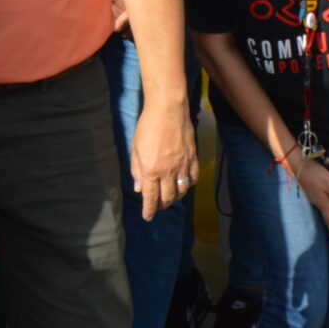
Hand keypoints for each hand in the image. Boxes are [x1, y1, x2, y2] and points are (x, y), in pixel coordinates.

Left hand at [131, 103, 198, 218]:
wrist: (168, 110)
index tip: (147, 217)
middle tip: (157, 207)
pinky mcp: (193, 158)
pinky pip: (193, 178)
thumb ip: (136, 170)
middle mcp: (168, 172)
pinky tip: (183, 185)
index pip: (150, 197)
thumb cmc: (147, 127)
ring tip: (170, 198)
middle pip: (167, 197)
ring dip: (175, 198)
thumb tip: (139, 188)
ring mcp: (182, 166)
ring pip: (181, 191)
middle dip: (162, 205)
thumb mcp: (135, 149)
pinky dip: (188, 186)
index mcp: (151, 170)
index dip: (149, 210)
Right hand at [292, 153, 328, 236]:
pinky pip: (320, 201)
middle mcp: (317, 201)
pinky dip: (326, 204)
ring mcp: (312, 196)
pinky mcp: (310, 190)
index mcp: (323, 202)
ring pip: (323, 207)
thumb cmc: (315, 174)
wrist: (297, 165)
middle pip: (326, 214)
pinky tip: (328, 201)